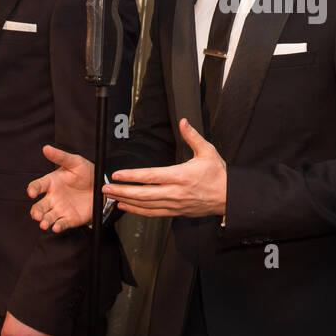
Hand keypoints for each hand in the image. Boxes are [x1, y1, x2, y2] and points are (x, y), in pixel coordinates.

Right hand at [28, 145, 94, 232]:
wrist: (102, 187)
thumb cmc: (86, 172)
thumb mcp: (75, 162)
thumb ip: (61, 157)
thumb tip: (46, 148)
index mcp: (51, 183)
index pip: (37, 186)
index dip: (32, 189)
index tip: (31, 192)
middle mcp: (52, 197)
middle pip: (39, 206)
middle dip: (36, 212)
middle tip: (37, 215)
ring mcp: (60, 209)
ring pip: (47, 217)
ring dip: (44, 221)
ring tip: (44, 224)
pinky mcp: (69, 218)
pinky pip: (61, 224)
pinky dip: (57, 227)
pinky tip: (56, 227)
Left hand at [101, 118, 225, 219]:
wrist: (230, 197)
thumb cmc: (219, 175)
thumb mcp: (207, 151)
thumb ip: (192, 136)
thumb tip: (183, 122)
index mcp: (181, 176)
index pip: (150, 176)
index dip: (132, 176)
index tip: (117, 174)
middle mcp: (176, 192)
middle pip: (143, 194)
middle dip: (122, 191)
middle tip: (106, 188)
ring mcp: (175, 205)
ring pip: (145, 206)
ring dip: (126, 201)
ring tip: (112, 197)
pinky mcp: (176, 212)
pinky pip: (153, 213)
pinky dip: (137, 211)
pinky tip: (127, 207)